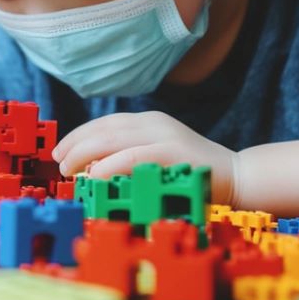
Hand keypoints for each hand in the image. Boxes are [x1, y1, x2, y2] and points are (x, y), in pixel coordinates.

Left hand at [52, 111, 238, 204]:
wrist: (239, 177)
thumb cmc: (195, 175)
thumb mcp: (160, 159)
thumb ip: (133, 158)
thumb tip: (94, 169)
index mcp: (150, 122)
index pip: (105, 122)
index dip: (79, 135)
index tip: (61, 150)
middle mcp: (154, 123)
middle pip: (104, 127)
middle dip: (75, 144)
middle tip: (59, 163)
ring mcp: (164, 136)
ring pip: (112, 138)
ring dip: (84, 154)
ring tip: (70, 171)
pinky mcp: (172, 153)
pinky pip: (131, 157)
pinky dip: (109, 166)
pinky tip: (94, 176)